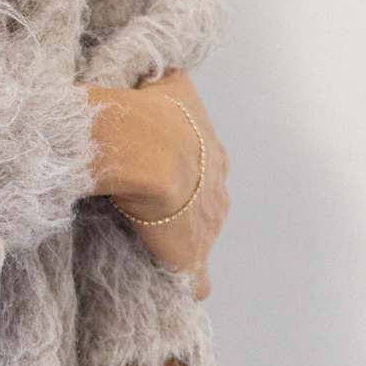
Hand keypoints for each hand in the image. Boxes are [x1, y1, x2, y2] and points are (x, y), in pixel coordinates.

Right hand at [96, 70, 230, 297]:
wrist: (147, 148)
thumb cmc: (148, 114)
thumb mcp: (169, 85)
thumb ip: (172, 87)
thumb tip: (169, 78)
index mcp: (212, 151)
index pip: (205, 165)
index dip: (184, 170)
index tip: (163, 172)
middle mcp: (218, 186)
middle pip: (208, 200)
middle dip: (188, 203)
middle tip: (160, 208)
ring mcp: (208, 223)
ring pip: (203, 235)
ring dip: (186, 239)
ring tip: (161, 246)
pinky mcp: (191, 255)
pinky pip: (196, 277)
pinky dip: (191, 281)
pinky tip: (183, 288)